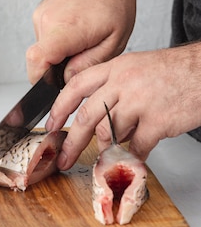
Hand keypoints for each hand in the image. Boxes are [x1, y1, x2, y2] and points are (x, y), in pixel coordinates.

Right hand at [26, 0, 136, 84]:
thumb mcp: (114, 40)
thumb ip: (88, 65)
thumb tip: (67, 80)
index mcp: (64, 29)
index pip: (36, 62)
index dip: (41, 81)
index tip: (54, 86)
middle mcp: (45, 20)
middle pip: (40, 60)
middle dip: (58, 67)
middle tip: (84, 55)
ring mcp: (40, 14)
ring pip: (43, 49)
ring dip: (61, 52)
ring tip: (84, 37)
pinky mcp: (40, 11)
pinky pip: (45, 36)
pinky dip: (60, 40)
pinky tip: (78, 29)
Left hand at [46, 44, 200, 168]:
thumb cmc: (175, 72)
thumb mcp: (137, 68)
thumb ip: (114, 90)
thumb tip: (99, 124)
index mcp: (116, 68)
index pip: (76, 86)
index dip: (59, 107)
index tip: (51, 125)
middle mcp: (123, 83)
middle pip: (86, 116)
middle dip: (71, 141)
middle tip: (65, 158)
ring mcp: (140, 101)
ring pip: (109, 132)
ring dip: (108, 148)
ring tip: (111, 154)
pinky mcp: (157, 120)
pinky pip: (136, 146)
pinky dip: (134, 156)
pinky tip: (136, 156)